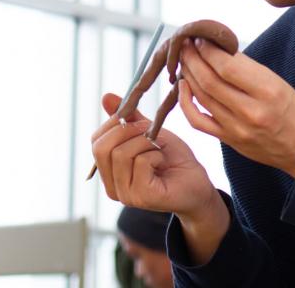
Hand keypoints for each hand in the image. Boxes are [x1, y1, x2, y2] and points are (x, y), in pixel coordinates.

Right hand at [90, 93, 217, 215]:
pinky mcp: (142, 197)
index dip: (114, 123)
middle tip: (149, 130)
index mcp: (109, 172)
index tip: (137, 119)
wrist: (199, 184)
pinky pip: (141, 162)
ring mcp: (125, 195)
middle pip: (102, 148)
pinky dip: (155, 154)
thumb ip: (128, 118)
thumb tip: (106, 97)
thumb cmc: (174, 160)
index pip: (96, 142)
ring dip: (145, 142)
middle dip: (127, 130)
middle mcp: (112, 186)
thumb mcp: (149, 133)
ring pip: (121, 153)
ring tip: (158, 148)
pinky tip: (163, 162)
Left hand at [176, 38, 294, 177]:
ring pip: (202, 97)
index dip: (209, 51)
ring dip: (188, 74)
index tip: (200, 39)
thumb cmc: (290, 108)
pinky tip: (183, 86)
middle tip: (185, 45)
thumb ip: (246, 68)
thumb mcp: (276, 81)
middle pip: (210, 81)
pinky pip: (197, 121)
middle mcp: (251, 110)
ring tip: (184, 60)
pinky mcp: (228, 140)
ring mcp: (237, 128)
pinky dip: (185, 102)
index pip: (228, 67)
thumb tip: (216, 50)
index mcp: (267, 90)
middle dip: (193, 59)